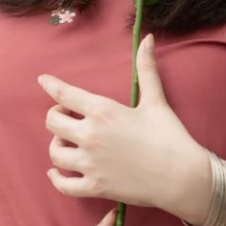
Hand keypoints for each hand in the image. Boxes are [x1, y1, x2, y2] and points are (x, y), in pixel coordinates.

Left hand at [38, 35, 210, 219]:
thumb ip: (146, 68)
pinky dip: (56, 178)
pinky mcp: (95, 187)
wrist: (182, 176)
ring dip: (57, 145)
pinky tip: (57, 173)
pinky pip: (63, 184)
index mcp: (103, 110)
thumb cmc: (170, 135)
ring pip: (54, 153)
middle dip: (56, 115)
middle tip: (67, 115)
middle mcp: (91, 135)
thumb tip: (146, 38)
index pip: (65, 94)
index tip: (43, 80)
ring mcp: (91, 163)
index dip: (51, 85)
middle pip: (52, 122)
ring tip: (67, 142)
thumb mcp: (156, 99)